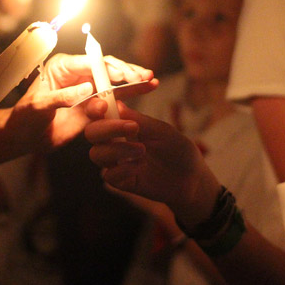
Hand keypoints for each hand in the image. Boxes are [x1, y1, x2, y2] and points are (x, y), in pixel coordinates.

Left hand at [7, 53, 156, 150]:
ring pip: (114, 82)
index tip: (127, 75)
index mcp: (63, 67)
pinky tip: (147, 90)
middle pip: (106, 69)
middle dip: (127, 72)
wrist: (24, 137)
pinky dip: (129, 96)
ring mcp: (87, 89)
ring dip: (133, 81)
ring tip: (152, 81)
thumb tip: (90, 89)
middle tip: (145, 77)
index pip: (91, 63)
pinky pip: (113, 99)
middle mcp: (77, 74)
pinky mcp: (92, 105)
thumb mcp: (39, 106)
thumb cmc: (25, 118)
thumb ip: (64, 97)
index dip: (111, 68)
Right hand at [84, 99, 219, 225]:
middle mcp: (116, 142)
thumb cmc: (178, 150)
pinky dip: (123, 169)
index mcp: (123, 124)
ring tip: (142, 150)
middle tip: (132, 128)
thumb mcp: (163, 131)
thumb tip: (116, 103)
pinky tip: (140, 167)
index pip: (100, 113)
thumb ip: (140, 120)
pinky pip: (109, 175)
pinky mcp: (122, 181)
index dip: (95, 108)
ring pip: (97, 154)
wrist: (192, 179)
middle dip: (107, 128)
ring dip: (117, 149)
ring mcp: (117, 162)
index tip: (103, 105)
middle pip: (92, 133)